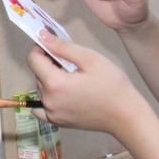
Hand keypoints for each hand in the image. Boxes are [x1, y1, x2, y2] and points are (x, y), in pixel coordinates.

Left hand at [26, 31, 148, 139]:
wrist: (125, 115)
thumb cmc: (112, 86)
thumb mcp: (90, 59)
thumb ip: (63, 47)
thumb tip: (42, 36)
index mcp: (55, 84)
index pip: (33, 59)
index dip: (41, 48)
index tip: (54, 45)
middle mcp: (48, 100)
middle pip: (38, 73)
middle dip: (50, 63)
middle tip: (73, 62)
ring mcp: (52, 114)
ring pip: (41, 88)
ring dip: (51, 79)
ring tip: (74, 78)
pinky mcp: (58, 121)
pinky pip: (42, 107)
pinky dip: (47, 97)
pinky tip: (62, 93)